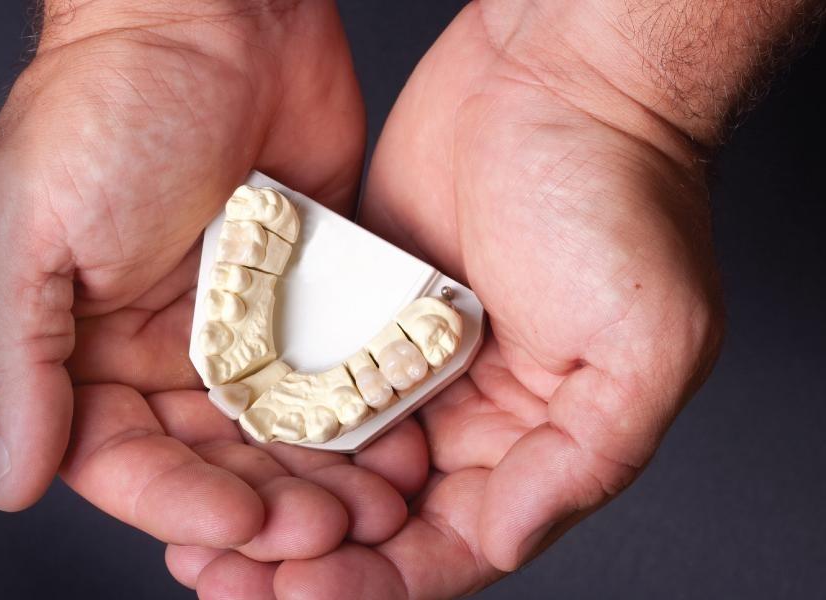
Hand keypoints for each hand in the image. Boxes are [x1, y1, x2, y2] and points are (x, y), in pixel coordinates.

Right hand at [0, 0, 402, 553]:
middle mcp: (149, 350)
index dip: (175, 502)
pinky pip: (334, 381)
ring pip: (275, 439)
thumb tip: (7, 481)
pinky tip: (396, 447)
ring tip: (372, 504)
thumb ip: (10, 363)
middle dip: (262, 505)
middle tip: (324, 528)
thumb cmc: (100, 102)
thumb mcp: (22, 233)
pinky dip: (363, 420)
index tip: (238, 520)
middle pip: (205, 466)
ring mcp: (232, 329)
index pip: (116, 461)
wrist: (216, 9)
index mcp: (72, 346)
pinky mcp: (304, 300)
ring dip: (319, 480)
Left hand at [165, 3, 732, 596]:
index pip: (444, 546)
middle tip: (222, 581)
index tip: (298, 596)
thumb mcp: (641, 345)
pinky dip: (256, 421)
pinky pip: (297, 379)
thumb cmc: (621, 194)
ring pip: (323, 461)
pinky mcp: (352, 306)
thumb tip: (500, 541)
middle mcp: (465, 414)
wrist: (559, 72)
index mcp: (535, 441)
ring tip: (198, 536)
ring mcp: (402, 360)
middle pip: (372, 520)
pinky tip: (203, 444)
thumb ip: (579, 459)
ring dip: (266, 501)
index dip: (372, 583)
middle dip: (299, 558)